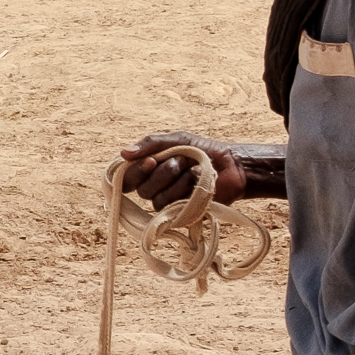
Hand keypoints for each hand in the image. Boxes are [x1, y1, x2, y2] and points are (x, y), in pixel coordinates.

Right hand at [118, 131, 268, 207]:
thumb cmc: (202, 150)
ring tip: (194, 171)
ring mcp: (169, 203)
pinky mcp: (182, 214)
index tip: (151, 161)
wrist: (231, 163)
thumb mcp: (176, 140)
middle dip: (163, 173)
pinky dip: (188, 191)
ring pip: (158, 200)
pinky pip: (174, 207)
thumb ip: (150, 144)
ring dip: (179, 181)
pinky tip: (199, 183)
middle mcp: (154, 189)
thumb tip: (123, 153)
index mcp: (148, 171)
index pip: (126, 179)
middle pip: (142, 190)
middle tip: (182, 161)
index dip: (135, 173)